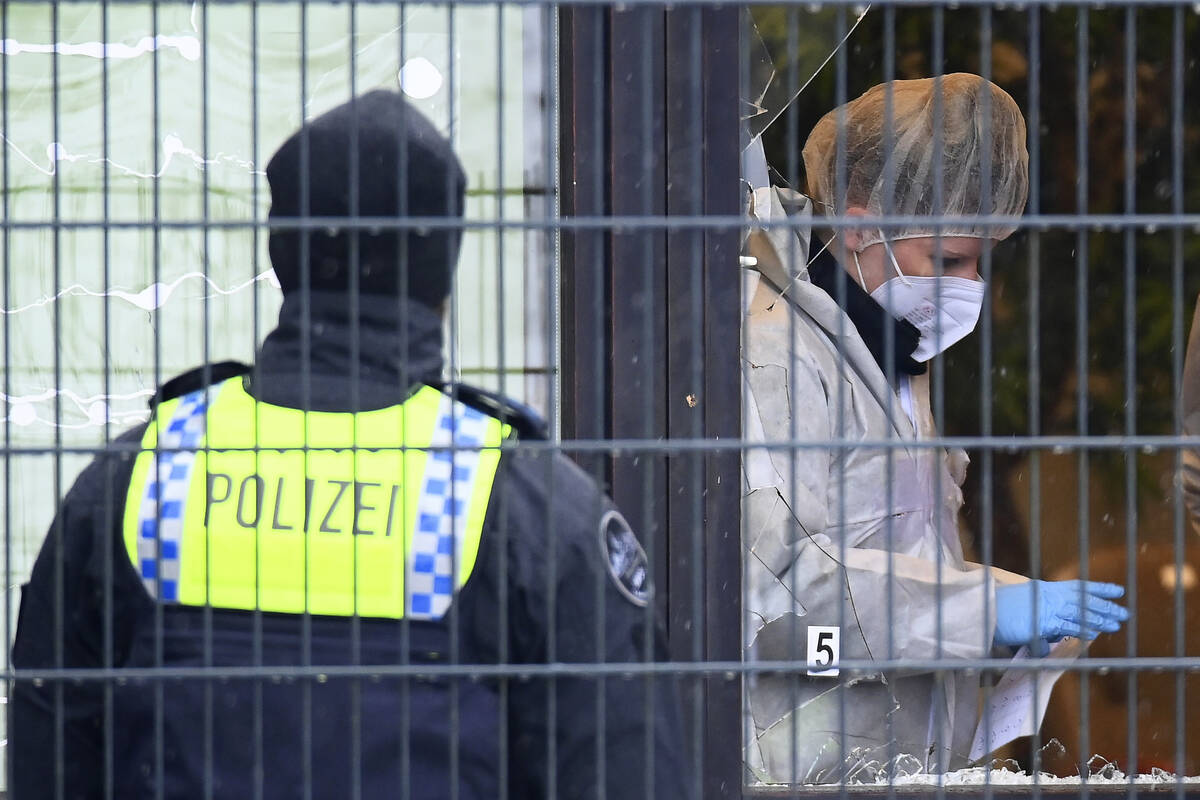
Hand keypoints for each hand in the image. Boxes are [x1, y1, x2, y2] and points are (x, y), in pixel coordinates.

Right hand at [994, 580, 1128, 647]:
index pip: (1078, 586)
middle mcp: (1049, 596)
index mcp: (1045, 589)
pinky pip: (1067, 626)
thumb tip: (1049, 642)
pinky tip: (1095, 633)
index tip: (1118, 590)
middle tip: (1124, 612)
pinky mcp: (1042, 622)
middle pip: (1084, 599)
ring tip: (1117, 623)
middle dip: (1106, 606)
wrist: (984, 612)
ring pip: (1080, 612)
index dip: (1099, 588)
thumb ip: (1040, 626)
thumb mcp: (1024, 613)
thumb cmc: (999, 612)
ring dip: (1100, 618)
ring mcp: (1046, 608)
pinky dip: (1082, 629)